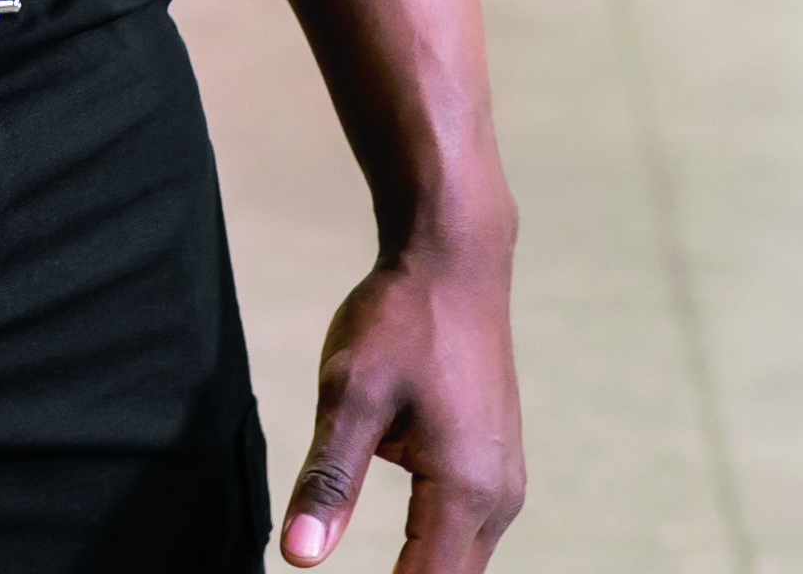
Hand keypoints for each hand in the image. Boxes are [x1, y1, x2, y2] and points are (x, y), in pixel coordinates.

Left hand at [282, 245, 524, 567]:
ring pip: (461, 563)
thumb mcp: (350, 394)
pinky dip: (431, 551)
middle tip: (326, 560)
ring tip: (377, 567)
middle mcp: (498, 497)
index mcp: (465, 490)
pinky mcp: (495, 465)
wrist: (455, 260)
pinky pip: (466, 533)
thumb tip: (299, 557)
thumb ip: (327, 481)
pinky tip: (399, 553)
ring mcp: (504, 482)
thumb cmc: (402, 318)